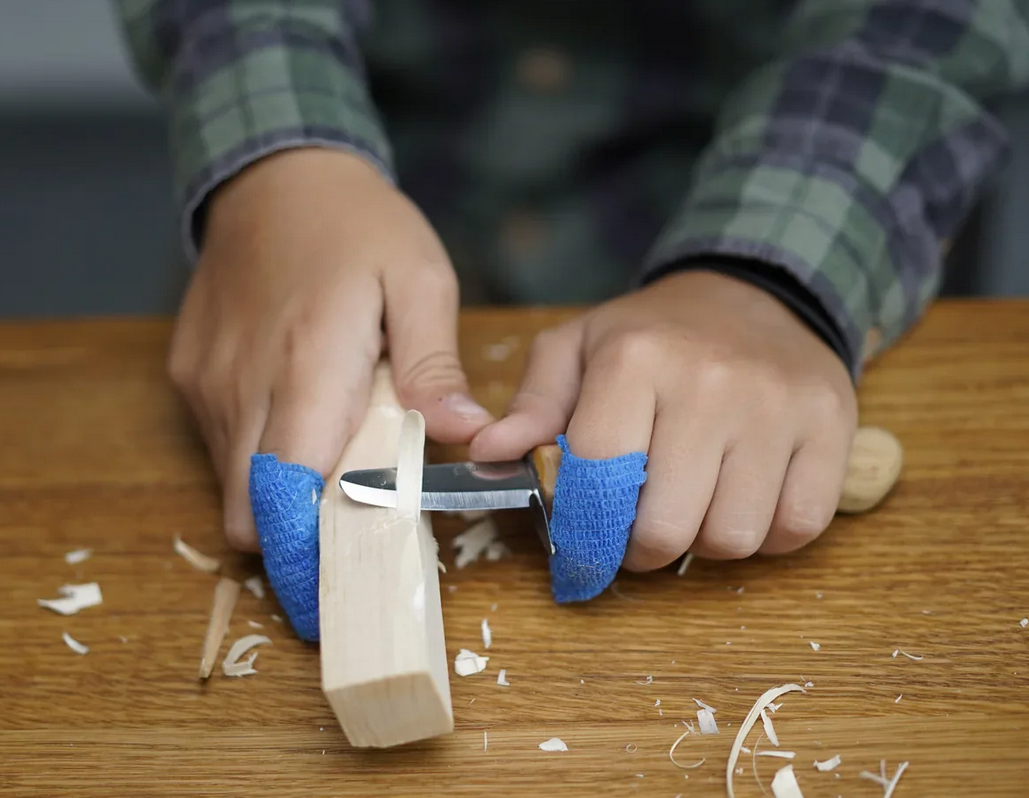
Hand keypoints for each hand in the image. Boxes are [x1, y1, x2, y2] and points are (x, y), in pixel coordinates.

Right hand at [168, 148, 492, 550]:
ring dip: (280, 494)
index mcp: (308, 368)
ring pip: (230, 483)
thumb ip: (435, 365)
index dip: (308, 553)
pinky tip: (302, 422)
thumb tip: (468, 436)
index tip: (344, 581)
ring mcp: (205, 382)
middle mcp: (241, 386)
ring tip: (336, 463)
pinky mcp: (189, 373)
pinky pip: (219, 444)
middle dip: (294, 538)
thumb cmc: (359, 227)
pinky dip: (258, 456)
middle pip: (247, 512)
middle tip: (350, 530)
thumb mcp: (419, 280)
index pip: (287, 497)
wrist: (275, 174)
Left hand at [469, 270, 856, 568]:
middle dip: (642, 549)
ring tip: (694, 505)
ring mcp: (778, 408)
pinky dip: (767, 535)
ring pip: (734, 539)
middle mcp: (711, 384)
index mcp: (636, 361)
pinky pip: (797, 528)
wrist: (755, 295)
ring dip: (705, 543)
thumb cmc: (655, 334)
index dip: (584, 529)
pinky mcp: (832, 428)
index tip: (583, 544)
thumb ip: (532, 405)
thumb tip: (485, 452)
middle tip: (639, 530)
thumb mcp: (579, 348)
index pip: (599, 482)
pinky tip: (744, 499)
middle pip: (667, 528)